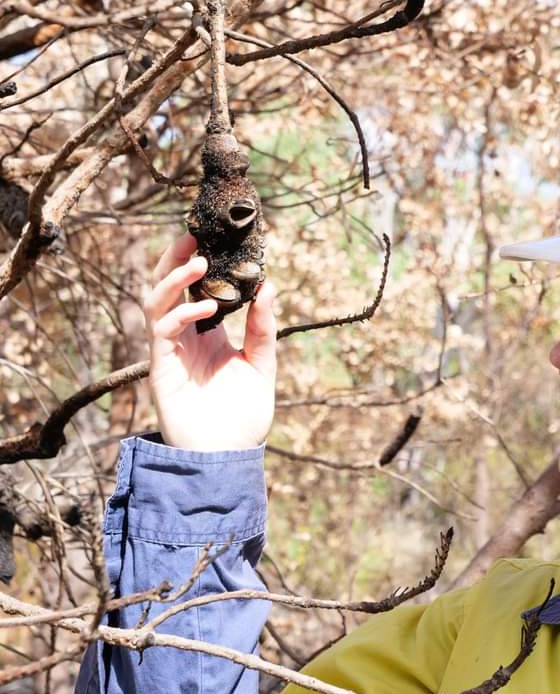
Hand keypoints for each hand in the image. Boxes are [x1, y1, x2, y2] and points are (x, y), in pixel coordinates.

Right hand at [144, 232, 276, 449]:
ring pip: (157, 302)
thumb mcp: (262, 365)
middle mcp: (185, 338)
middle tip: (193, 236)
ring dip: (174, 279)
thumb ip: (263, 328)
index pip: (197, 289)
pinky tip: (207, 311)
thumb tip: (269, 285)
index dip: (200, 263)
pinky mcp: (161, 369)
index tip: (215, 238)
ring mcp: (170, 352)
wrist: (229, 457)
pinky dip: (182, 315)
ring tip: (199, 264)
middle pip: (167, 288)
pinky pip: (162, 332)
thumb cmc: (245, 416)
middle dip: (176, 260)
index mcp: (208, 335)